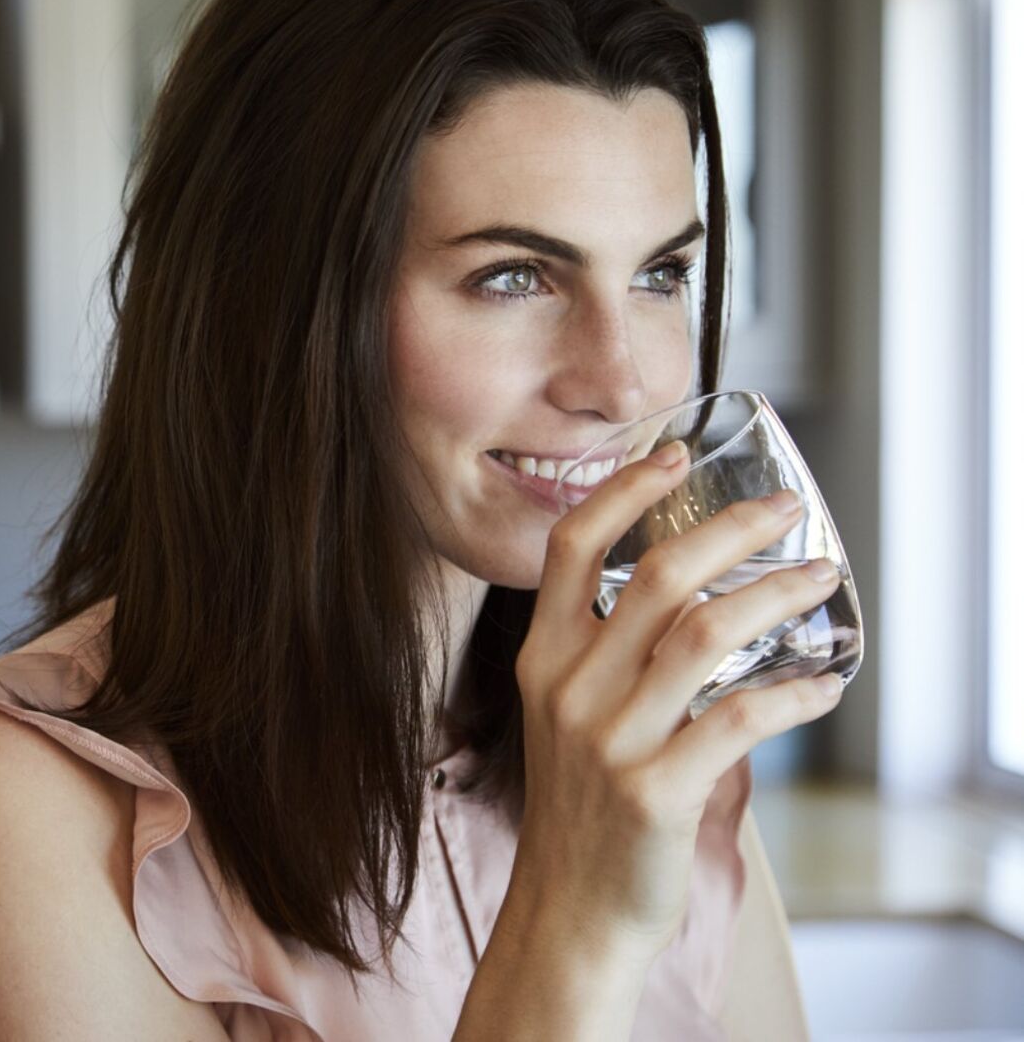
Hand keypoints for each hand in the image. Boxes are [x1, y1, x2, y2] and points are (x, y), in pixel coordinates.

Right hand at [509, 439, 843, 962]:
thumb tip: (688, 593)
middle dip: (734, 530)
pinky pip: (742, 718)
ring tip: (820, 580)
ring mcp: (610, 740)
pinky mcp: (655, 789)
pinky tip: (824, 685)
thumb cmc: (581, 807)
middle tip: (786, 510)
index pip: (571, 548)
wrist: (569, 908)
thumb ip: (602, 655)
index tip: (674, 456)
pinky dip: (795, 693)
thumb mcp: (563, 716)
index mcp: (542, 660)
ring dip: (778, 596)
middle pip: (658, 576)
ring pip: (707, 633)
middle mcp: (570, 689)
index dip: (625, 491)